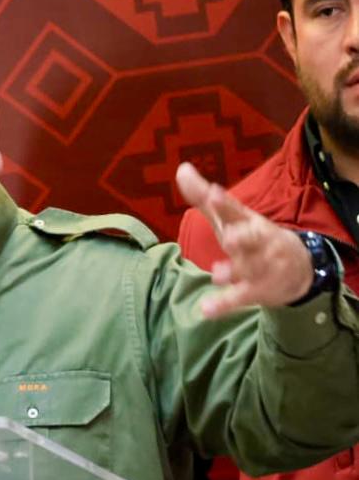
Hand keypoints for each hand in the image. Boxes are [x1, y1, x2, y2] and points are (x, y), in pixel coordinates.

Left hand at [176, 162, 312, 317]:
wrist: (298, 270)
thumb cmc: (253, 237)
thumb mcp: (230, 217)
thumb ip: (203, 197)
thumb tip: (181, 168)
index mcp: (248, 222)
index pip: (235, 210)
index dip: (224, 203)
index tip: (212, 194)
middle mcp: (258, 242)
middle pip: (252, 239)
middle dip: (243, 237)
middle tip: (230, 237)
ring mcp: (261, 267)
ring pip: (250, 269)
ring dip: (235, 272)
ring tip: (216, 275)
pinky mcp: (258, 291)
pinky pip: (241, 298)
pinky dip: (224, 305)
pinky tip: (205, 310)